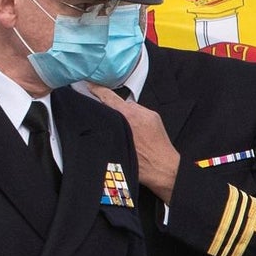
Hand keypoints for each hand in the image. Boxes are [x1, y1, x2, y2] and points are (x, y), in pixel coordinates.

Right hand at [87, 85, 179, 202]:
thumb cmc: (143, 165)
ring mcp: (149, 115)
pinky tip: (132, 132)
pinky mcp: (155, 119)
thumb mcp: (117, 148)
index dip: (96, 90)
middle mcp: (139, 112)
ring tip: (120, 129)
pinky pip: (139, 113)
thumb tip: (99, 121)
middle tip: (102, 115)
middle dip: (110, 107)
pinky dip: (133, 118)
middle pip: (118, 102)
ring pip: (129, 108)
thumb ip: (108, 129)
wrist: (166, 170)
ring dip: (123, 114)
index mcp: (128, 117)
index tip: (89, 85)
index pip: (108, 97)